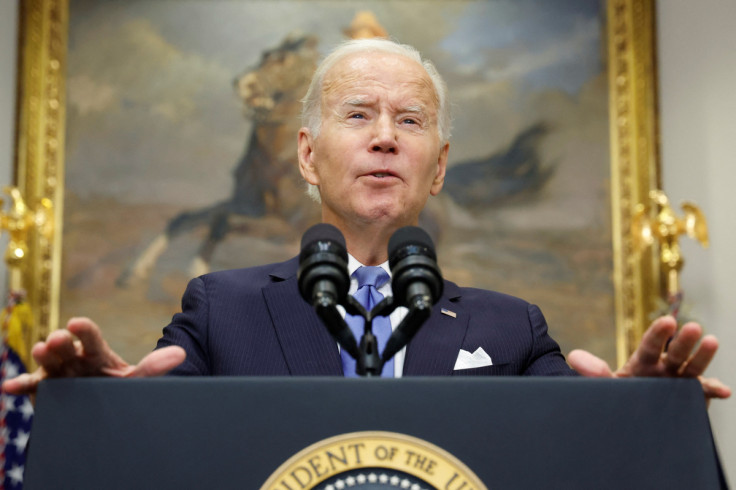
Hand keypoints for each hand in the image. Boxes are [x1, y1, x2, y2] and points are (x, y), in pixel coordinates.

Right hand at [1, 317, 185, 395]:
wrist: (103, 410)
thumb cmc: (117, 387)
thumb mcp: (134, 379)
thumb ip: (154, 367)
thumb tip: (180, 354)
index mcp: (96, 351)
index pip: (90, 336)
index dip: (83, 329)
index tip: (76, 324)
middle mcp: (74, 358)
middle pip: (65, 346)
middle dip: (60, 341)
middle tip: (58, 340)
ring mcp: (58, 373)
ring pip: (48, 361)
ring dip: (43, 355)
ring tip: (42, 351)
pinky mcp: (44, 390)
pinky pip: (31, 386)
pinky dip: (19, 385)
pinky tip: (9, 387)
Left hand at [568, 315, 730, 400]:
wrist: (632, 418)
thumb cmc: (621, 396)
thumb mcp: (607, 385)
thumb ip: (593, 372)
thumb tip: (573, 356)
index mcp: (643, 361)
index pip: (650, 345)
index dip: (658, 333)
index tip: (668, 321)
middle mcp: (664, 368)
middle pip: (675, 352)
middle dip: (683, 340)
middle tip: (693, 327)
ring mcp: (679, 382)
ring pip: (692, 367)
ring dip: (702, 356)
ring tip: (712, 341)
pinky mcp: (690, 398)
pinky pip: (704, 393)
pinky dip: (714, 390)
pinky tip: (724, 390)